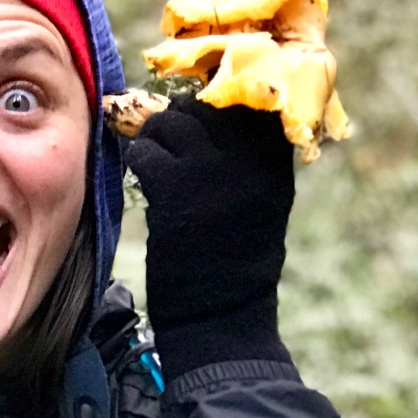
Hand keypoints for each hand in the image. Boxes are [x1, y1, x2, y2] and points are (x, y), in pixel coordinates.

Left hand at [126, 100, 292, 361]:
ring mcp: (212, 170)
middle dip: (181, 119)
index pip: (247, 101)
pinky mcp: (176, 189)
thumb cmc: (239, 263)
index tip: (201, 120)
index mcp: (277, 160)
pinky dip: (140, 163)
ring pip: (169, 123)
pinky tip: (148, 184)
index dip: (217, 103)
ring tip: (157, 163)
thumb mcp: (264, 201)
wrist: (223, 316)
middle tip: (171, 142)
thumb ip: (249, 158)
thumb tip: (209, 114)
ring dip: (155, 140)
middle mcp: (250, 158)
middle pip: (204, 106)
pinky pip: (145, 153)